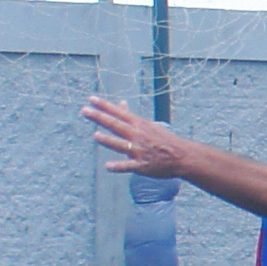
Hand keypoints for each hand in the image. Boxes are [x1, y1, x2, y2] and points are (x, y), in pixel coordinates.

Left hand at [83, 95, 199, 182]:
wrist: (182, 156)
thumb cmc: (163, 139)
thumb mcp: (148, 125)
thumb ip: (131, 116)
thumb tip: (120, 104)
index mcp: (139, 124)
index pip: (119, 112)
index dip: (104, 106)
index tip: (91, 99)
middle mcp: (138, 135)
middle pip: (116, 125)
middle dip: (100, 117)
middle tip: (85, 110)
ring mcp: (139, 150)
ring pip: (121, 144)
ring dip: (108, 140)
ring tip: (96, 136)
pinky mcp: (142, 165)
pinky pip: (128, 166)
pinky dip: (118, 166)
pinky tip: (108, 166)